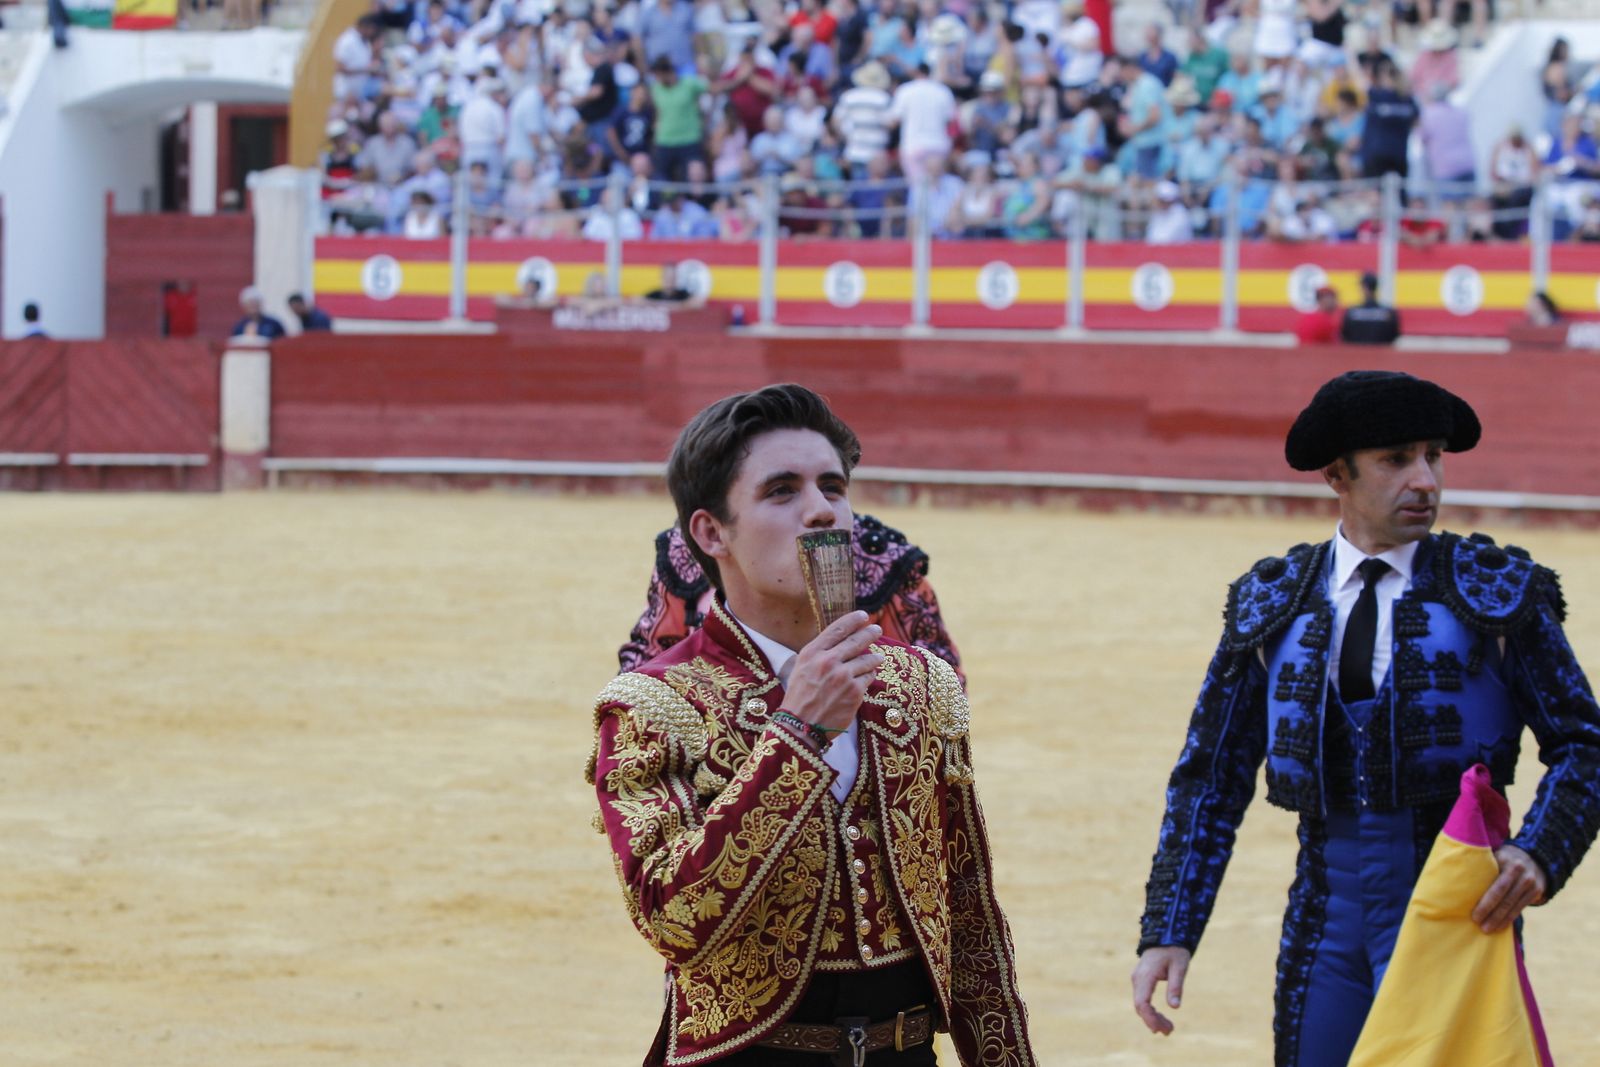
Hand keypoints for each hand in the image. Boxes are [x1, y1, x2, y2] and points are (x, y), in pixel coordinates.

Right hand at [781, 611, 882, 732]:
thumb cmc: (799, 697)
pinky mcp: (854, 692)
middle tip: (876, 629)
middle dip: (870, 633)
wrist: (800, 727)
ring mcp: (843, 676)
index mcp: (812, 653)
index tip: (863, 616)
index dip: (853, 620)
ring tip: (877, 657)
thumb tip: (840, 642)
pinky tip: (867, 677)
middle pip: (856, 641)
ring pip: (867, 660)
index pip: (837, 629)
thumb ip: (819, 654)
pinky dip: (869, 676)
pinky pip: (868, 677)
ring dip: (874, 658)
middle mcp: (828, 661)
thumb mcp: (801, 668)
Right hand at [1131, 946, 1190, 1035]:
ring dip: (1152, 1017)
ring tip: (1168, 1028)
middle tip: (1169, 1031)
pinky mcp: (1141, 980)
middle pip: (1140, 1006)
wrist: (1165, 934)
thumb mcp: (1179, 967)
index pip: (1142, 1003)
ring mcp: (1137, 979)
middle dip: (1153, 1021)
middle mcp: (1137, 979)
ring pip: (1140, 1004)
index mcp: (1145, 976)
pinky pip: (1142, 999)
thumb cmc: (1174, 950)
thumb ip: (1176, 986)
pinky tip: (1160, 1017)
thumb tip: (1174, 1007)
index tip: (1161, 1030)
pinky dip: (1150, 1010)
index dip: (1150, 1018)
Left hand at [1472, 844, 1546, 933]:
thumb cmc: (1503, 859)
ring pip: (1513, 905)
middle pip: (1505, 898)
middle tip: (1479, 925)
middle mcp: (1521, 872)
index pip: (1496, 887)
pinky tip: (1500, 926)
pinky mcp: (1537, 891)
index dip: (1486, 903)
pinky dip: (1509, 918)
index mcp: (1506, 862)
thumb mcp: (1495, 857)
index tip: (1474, 915)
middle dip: (1492, 914)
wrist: (1534, 857)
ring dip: (1500, 920)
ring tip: (1487, 929)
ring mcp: (1531, 882)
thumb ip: (1484, 868)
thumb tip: (1460, 884)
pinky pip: (1521, 907)